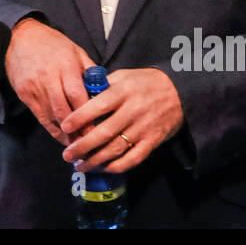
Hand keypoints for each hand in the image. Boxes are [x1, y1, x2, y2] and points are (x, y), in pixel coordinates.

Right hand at [4, 18, 94, 145]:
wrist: (19, 37)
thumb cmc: (51, 43)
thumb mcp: (75, 51)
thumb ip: (89, 70)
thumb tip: (104, 90)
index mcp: (65, 65)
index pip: (77, 96)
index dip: (87, 116)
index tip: (97, 130)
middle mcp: (48, 78)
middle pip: (64, 110)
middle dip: (77, 130)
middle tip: (89, 144)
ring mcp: (34, 87)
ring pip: (51, 117)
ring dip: (65, 134)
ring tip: (78, 146)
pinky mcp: (24, 94)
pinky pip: (40, 117)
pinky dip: (52, 129)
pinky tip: (62, 137)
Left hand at [59, 68, 183, 173]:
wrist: (180, 92)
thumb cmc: (145, 82)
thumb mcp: (124, 75)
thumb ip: (103, 85)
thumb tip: (79, 94)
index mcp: (123, 91)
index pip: (97, 106)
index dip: (79, 118)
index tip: (65, 127)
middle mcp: (132, 111)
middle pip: (104, 133)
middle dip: (82, 146)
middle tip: (67, 154)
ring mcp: (143, 128)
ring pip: (116, 149)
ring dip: (95, 160)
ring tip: (80, 166)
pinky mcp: (152, 141)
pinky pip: (133, 159)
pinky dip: (116, 166)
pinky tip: (103, 169)